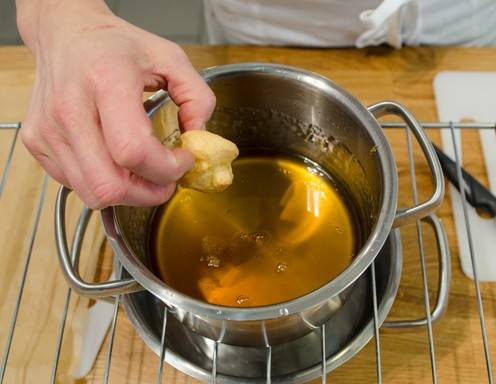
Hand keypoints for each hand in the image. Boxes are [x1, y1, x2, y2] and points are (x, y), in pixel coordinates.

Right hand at [16, 0, 214, 207]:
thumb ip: (198, 97)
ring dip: (128, 194)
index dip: (166, 168)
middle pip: (110, 185)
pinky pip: (76, 185)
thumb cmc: (116, 45)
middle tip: (167, 180)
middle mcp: (71, 109)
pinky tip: (116, 163)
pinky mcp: (37, 142)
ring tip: (144, 173)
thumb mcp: (170, 58)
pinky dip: (103, 184)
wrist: (65, 33)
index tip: (183, 159)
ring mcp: (49, 130)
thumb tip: (199, 138)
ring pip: (93, 193)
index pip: (133, 150)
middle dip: (149, 193)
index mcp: (106, 81)